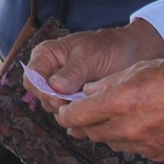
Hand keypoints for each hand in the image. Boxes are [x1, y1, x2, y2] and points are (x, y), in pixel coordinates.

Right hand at [24, 21, 163, 105]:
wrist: (132, 54)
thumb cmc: (109, 48)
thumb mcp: (90, 56)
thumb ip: (72, 72)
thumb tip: (55, 88)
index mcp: (46, 55)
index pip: (31, 79)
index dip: (43, 91)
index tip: (62, 98)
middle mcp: (49, 72)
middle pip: (40, 96)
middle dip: (58, 103)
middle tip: (80, 102)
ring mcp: (60, 88)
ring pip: (53, 107)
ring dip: (70, 110)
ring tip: (90, 103)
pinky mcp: (73, 100)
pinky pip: (68, 113)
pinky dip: (78, 115)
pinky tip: (93, 111)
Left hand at [52, 49, 163, 162]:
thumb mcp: (137, 68)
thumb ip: (107, 83)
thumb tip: (87, 93)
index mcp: (120, 102)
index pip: (76, 116)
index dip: (66, 114)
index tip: (64, 111)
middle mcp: (129, 127)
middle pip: (90, 132)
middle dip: (83, 123)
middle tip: (83, 114)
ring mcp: (144, 144)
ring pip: (110, 142)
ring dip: (106, 131)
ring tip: (115, 116)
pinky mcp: (158, 154)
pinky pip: (132, 149)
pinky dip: (129, 139)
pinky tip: (139, 124)